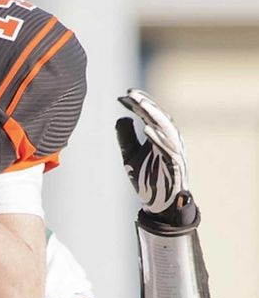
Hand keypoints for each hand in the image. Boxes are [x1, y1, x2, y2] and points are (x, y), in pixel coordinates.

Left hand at [116, 88, 195, 224]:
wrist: (160, 204)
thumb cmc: (147, 177)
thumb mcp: (131, 154)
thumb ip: (126, 137)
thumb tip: (122, 117)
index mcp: (161, 136)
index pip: (151, 114)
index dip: (139, 103)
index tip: (124, 94)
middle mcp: (171, 140)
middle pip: (160, 117)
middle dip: (146, 104)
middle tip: (130, 93)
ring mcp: (175, 152)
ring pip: (167, 128)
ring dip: (153, 116)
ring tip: (139, 104)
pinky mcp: (176, 165)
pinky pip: (169, 149)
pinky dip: (159, 138)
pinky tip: (147, 129)